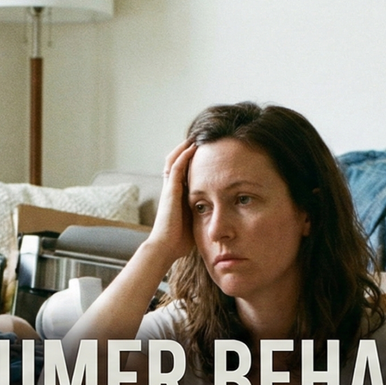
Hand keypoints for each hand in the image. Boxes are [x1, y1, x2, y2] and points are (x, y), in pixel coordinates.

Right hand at [146, 138, 197, 260]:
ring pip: (173, 160)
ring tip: (196, 136)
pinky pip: (175, 168)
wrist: (166, 248)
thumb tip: (219, 216)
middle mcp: (171, 189)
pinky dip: (183, 156)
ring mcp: (169, 189)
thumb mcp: (195, 223)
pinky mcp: (170, 191)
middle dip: (186, 150)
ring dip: (184, 148)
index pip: (183, 173)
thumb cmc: (180, 241)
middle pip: (176, 162)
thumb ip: (203, 214)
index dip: (191, 161)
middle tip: (199, 138)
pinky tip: (192, 147)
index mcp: (176, 196)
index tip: (204, 152)